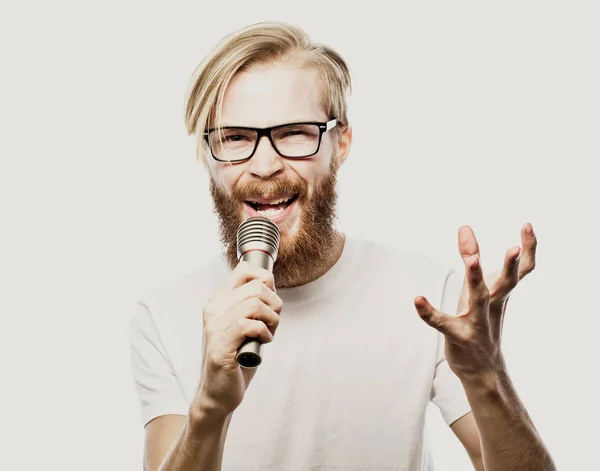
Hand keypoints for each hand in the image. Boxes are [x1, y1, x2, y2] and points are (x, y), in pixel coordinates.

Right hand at [195, 261, 282, 416]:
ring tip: (268, 332)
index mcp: (218, 301)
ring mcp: (215, 327)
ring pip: (254, 304)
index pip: (244, 269)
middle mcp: (213, 309)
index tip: (270, 298)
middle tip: (273, 321)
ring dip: (271, 319)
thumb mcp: (243, 324)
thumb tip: (270, 283)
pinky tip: (263, 342)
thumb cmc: (236, 358)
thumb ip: (251, 303)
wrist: (218, 392)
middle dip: (274, 303)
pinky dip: (264, 332)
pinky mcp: (221, 346)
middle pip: (256, 286)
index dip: (265, 279)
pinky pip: (249, 325)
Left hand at [414, 223, 536, 382]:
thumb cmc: (481, 320)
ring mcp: (477, 322)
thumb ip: (471, 257)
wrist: (483, 369)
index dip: (529, 248)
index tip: (527, 225)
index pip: (521, 270)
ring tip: (472, 259)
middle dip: (510, 266)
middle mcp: (493, 306)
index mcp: (501, 294)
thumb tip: (464, 227)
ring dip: (476, 279)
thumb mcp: (479, 287)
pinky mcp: (458, 336)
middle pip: (505, 283)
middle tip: (514, 248)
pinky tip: (417, 300)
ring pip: (478, 299)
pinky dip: (429, 312)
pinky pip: (443, 323)